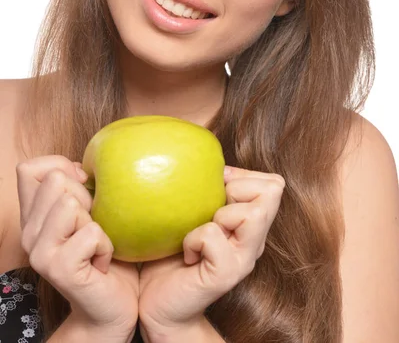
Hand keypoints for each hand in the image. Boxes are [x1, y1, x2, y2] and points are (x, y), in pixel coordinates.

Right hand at [16, 155, 138, 338]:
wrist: (109, 307)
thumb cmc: (105, 254)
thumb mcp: (91, 212)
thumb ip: (78, 187)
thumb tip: (82, 167)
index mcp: (33, 216)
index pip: (29, 169)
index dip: (60, 166)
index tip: (83, 186)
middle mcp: (29, 232)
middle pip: (56, 181)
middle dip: (87, 197)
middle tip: (93, 226)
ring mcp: (39, 251)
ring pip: (71, 203)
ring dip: (97, 222)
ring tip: (95, 243)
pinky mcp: (57, 268)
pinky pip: (92, 232)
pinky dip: (106, 245)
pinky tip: (101, 263)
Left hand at [137, 166, 285, 337]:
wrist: (158, 303)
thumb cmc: (170, 252)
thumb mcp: (192, 211)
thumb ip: (208, 189)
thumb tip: (212, 161)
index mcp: (251, 222)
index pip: (273, 183)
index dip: (244, 176)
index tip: (216, 190)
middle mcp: (255, 240)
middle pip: (272, 190)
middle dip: (236, 189)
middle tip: (210, 212)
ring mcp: (244, 258)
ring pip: (252, 211)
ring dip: (218, 214)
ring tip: (200, 232)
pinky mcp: (227, 274)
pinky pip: (213, 235)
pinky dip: (192, 239)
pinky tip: (186, 255)